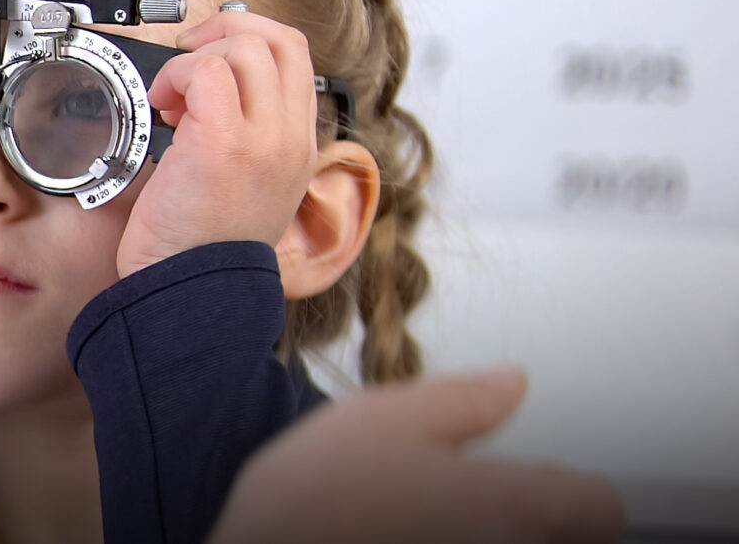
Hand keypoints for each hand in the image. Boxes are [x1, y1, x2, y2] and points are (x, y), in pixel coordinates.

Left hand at [117, 10, 320, 277]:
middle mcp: (290, 139)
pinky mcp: (224, 142)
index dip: (250, 41)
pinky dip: (177, 75)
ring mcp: (263, 139)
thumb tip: (211, 96)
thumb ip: (248, 140)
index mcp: (299, 146)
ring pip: (246, 48)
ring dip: (197, 59)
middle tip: (187, 59)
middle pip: (280, 39)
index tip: (209, 59)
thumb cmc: (203, 247)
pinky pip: (208, 71)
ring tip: (173, 99)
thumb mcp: (248, 188)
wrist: (192, 293)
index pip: (295, 57)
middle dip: (226, 31)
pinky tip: (163, 108)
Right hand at [212, 369, 625, 543]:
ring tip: (419, 521)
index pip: (599, 508)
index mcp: (513, 503)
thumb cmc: (312, 504)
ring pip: (510, 543)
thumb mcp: (384, 418)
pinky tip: (394, 537)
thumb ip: (463, 400)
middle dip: (523, 515)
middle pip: (557, 535)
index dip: (572, 490)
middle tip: (461, 499)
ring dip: (482, 531)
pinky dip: (445, 541)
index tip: (538, 482)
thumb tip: (514, 382)